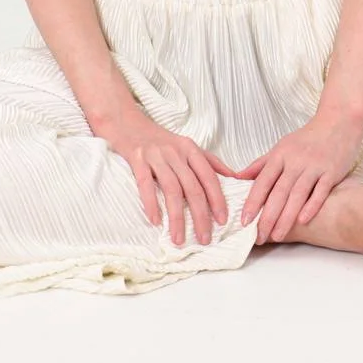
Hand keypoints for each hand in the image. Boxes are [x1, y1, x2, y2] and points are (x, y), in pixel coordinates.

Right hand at [100, 107, 239, 246]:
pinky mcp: (137, 158)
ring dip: (177, 217)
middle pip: (192, 187)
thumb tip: (234, 178)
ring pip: (172, 189)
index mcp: (190, 149)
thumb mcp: (187, 146)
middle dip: (200, 215)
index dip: (217, 199)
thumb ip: (210, 162)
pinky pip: (145, 184)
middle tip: (204, 239)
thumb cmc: (160, 140)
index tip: (222, 221)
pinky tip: (155, 221)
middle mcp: (176, 151)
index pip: (209, 176)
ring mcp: (156, 155)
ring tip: (179, 239)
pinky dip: (151, 203)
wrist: (128, 123)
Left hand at [234, 112, 362, 243]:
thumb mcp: (282, 147)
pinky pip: (320, 191)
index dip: (253, 201)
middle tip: (259, 237)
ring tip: (277, 236)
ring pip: (297, 194)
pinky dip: (312, 206)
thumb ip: (261, 164)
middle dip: (268, 217)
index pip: (263, 181)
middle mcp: (295, 161)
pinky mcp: (331, 171)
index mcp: (280, 155)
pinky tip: (303, 221)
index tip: (244, 221)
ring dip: (286, 217)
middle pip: (279, 192)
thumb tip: (237, 178)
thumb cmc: (307, 138)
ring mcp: (314, 166)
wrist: (338, 122)